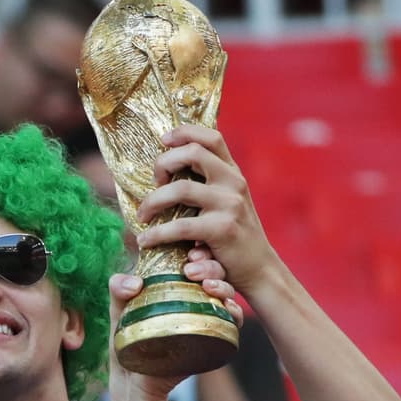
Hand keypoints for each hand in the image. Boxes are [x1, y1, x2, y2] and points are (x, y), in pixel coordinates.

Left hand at [108, 244, 242, 400]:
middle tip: (194, 270)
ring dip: (223, 285)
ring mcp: (205, 314)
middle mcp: (193, 295)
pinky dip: (234, 313)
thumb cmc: (125, 340)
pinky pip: (232, 322)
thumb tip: (134, 283)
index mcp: (173, 283)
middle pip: (212, 271)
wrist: (134, 381)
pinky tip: (228, 309)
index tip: (189, 252)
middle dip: (210, 265)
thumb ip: (118, 289)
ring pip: (226, 292)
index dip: (195, 250)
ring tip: (209, 287)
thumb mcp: (118, 309)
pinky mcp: (214, 336)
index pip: (191, 259)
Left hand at [134, 125, 281, 297]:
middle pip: (193, 153)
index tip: (163, 140)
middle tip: (153, 183)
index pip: (211, 137)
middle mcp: (233, 182)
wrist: (258, 268)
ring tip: (142, 216)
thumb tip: (168, 169)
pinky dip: (157, 233)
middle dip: (163, 163)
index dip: (185, 132)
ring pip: (181, 189)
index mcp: (232, 172)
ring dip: (153, 201)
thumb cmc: (233, 235)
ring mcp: (229, 204)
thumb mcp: (226, 201)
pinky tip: (146, 240)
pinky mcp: (222, 229)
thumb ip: (207, 183)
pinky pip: (180, 226)